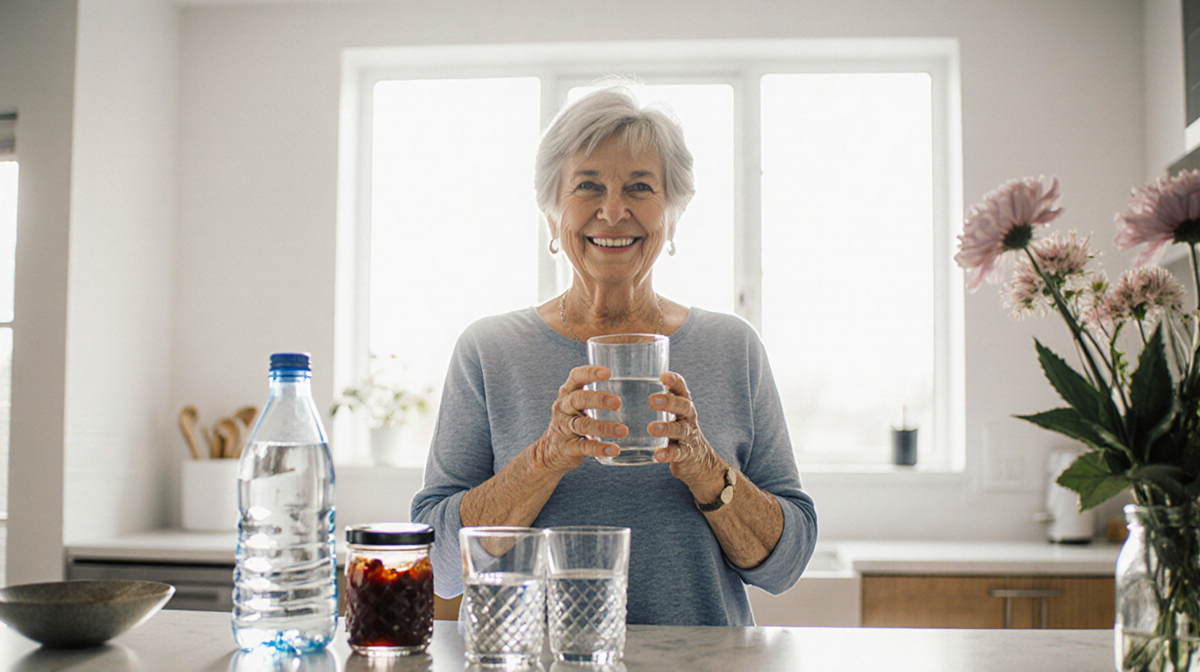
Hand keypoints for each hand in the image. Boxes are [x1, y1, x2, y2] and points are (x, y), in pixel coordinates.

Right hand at [532, 365, 627, 473]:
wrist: (551, 451)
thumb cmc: (572, 422)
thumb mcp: (578, 406)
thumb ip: (595, 396)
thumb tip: (632, 389)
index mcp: (568, 394)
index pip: (576, 377)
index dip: (590, 373)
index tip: (608, 373)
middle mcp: (563, 408)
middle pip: (578, 399)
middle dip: (598, 399)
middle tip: (618, 402)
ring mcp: (563, 428)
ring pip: (582, 425)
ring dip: (604, 427)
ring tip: (622, 430)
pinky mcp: (567, 447)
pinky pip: (584, 446)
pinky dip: (599, 448)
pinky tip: (614, 449)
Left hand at [648, 372, 725, 495]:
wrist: (698, 459)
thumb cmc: (676, 428)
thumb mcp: (671, 412)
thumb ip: (656, 398)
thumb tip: (623, 383)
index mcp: (683, 404)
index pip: (681, 389)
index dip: (674, 381)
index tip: (663, 376)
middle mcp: (688, 417)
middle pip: (683, 406)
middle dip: (669, 402)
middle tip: (652, 400)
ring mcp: (689, 435)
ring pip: (680, 430)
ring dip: (666, 428)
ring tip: (652, 428)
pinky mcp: (686, 453)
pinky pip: (678, 453)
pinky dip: (668, 453)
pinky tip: (658, 455)